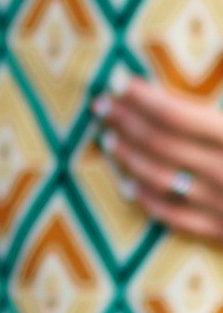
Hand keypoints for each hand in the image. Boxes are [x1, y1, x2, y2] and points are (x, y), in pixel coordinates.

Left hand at [98, 77, 222, 237]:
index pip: (178, 116)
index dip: (142, 98)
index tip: (116, 80)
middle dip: (126, 121)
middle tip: (101, 104)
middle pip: (161, 144)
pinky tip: (126, 184)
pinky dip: (146, 199)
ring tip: (107, 138)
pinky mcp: (222, 232)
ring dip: (129, 157)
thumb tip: (168, 94)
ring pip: (161, 179)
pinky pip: (173, 216)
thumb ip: (213, 117)